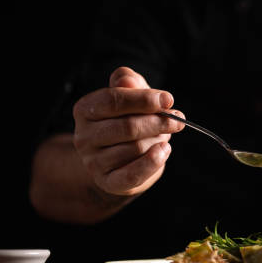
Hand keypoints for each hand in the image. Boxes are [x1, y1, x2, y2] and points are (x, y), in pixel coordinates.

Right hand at [72, 66, 184, 196]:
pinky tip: (165, 150)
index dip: (144, 99)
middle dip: (158, 122)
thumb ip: (129, 82)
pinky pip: (132, 174)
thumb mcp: (130, 95)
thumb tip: (127, 81)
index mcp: (86, 109)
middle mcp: (84, 136)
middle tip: (178, 120)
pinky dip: (152, 162)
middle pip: (127, 127)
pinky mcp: (108, 181)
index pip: (114, 100)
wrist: (120, 158)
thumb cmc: (127, 119)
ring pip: (135, 148)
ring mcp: (93, 162)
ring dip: (157, 140)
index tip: (168, 100)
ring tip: (163, 136)